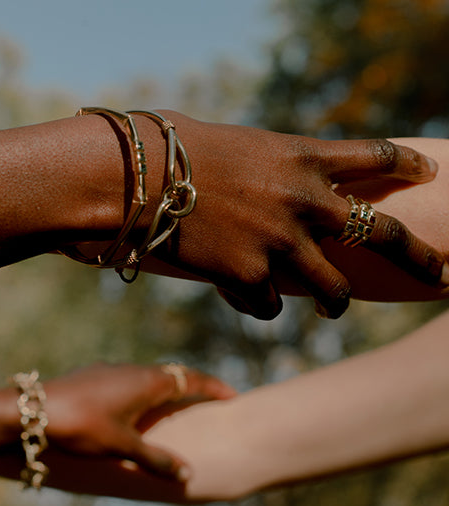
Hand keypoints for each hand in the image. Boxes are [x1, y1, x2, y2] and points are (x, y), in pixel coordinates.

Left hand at [44, 363, 234, 479]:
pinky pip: (125, 382)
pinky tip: (129, 412)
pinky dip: (138, 394)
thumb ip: (156, 459)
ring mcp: (109, 370)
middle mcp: (131, 370)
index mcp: (147, 382)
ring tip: (171, 409)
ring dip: (162, 391)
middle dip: (190, 387)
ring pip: (145, 378)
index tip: (232, 395)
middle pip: (169, 375)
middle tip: (206, 401)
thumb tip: (187, 473)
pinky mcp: (91, 376)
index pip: (190, 378)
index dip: (213, 387)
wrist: (32, 410)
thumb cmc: (82, 425)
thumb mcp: (123, 446)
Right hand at [147, 113, 445, 318]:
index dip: (407, 164)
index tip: (428, 171)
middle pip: (382, 234)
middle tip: (439, 273)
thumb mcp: (240, 147)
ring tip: (331, 307)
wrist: (138, 177)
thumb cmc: (175, 150)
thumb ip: (273, 167)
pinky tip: (237, 291)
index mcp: (302, 157)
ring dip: (334, 301)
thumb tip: (278, 184)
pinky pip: (268, 306)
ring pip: (334, 291)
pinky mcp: (249, 276)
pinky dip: (256, 302)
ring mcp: (280, 242)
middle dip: (418, 257)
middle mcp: (304, 201)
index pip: (374, 155)